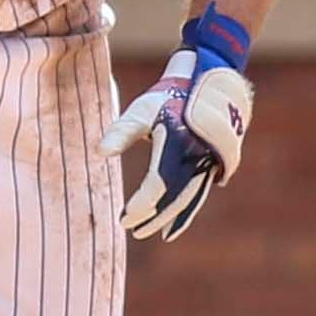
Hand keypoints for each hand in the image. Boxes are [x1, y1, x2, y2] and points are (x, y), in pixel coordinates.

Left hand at [98, 8, 252, 241]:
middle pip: (174, 198)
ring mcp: (209, 160)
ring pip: (190, 198)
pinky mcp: (215, 163)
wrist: (204, 80)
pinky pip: (200, 191)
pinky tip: (175, 225)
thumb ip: (121, 132)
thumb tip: (100, 152)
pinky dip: (188, 210)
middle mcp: (197, 156)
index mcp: (177, 143)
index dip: (140, 205)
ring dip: (172, 219)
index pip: (157, 185)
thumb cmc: (166, 96)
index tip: (124, 217)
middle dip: (154, 218)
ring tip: (156, 235)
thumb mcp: (141, 109)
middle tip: (134, 231)